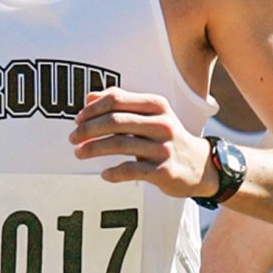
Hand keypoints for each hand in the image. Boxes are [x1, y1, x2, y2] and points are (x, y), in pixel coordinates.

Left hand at [71, 88, 213, 196]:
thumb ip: (121, 103)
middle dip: (88, 129)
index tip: (77, 119)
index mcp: (157, 106)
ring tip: (79, 153)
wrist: (199, 166)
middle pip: (115, 121)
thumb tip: (89, 98)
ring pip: (120, 144)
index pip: (117, 99)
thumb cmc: (167, 138)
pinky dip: (113, 172)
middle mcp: (161, 124)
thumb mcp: (151, 115)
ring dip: (94, 149)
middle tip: (73, 138)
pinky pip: (131, 170)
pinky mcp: (164, 171)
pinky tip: (104, 174)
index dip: (93, 109)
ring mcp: (163, 148)